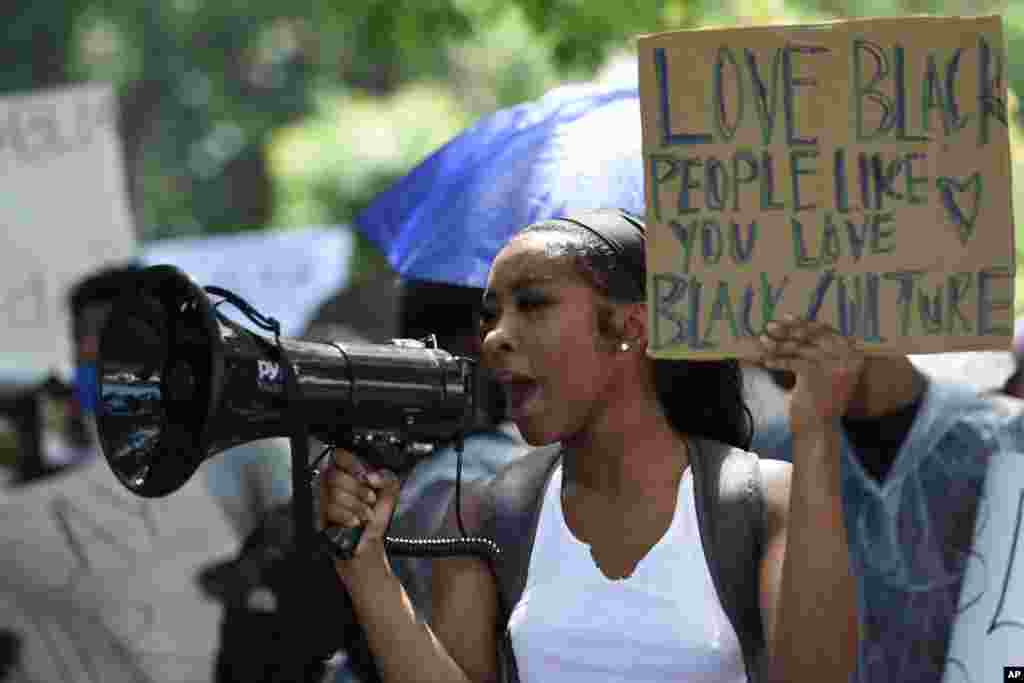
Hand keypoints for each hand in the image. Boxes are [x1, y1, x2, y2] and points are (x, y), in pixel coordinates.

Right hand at [319, 449, 400, 557]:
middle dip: (358, 490)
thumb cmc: (376, 519)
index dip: (352, 464)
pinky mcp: (320, 515)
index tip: (365, 477)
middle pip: (335, 475)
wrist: (369, 544)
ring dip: (356, 506)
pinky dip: (347, 516)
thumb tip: (372, 476)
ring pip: (334, 492)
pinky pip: (330, 509)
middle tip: (369, 499)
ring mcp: (325, 499)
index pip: (340, 456)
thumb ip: (387, 477)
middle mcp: (335, 485)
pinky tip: (354, 521)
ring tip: (364, 514)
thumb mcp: (390, 493)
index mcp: (351, 474)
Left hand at [757, 316, 864, 434]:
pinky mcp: (816, 376)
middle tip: (769, 326)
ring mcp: (834, 367)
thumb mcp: (825, 370)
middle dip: (788, 329)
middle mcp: (848, 358)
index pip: (826, 331)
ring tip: (762, 341)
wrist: (819, 429)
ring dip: (778, 344)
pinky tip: (766, 361)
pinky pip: (792, 362)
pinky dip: (777, 360)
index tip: (786, 317)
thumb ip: (818, 349)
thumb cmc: (819, 399)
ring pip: (800, 348)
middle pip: (813, 336)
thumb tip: (793, 324)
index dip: (804, 323)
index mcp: (854, 355)